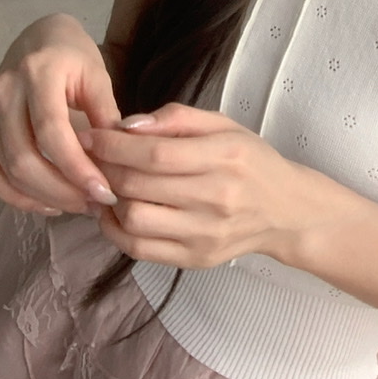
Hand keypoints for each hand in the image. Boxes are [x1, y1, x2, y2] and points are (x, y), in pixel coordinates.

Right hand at [0, 13, 120, 214]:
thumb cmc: (73, 59)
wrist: (39, 40)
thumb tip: (122, 161)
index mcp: (38, 71)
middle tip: (93, 203)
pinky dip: (17, 196)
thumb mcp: (97, 78)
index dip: (77, 168)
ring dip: (44, 197)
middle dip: (62, 190)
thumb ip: (106, 116)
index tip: (104, 192)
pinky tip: (47, 204)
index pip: (52, 132)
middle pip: (25, 158)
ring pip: (7, 171)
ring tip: (78, 205)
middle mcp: (2, 90)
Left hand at [83, 103, 317, 268]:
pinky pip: (139, 249)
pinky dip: (115, 229)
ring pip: (135, 219)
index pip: (156, 153)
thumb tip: (128, 125)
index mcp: (226, 156)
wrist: (285, 210)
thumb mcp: (225, 125)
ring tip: (106, 183)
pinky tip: (115, 211)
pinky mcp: (194, 259)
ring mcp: (205, 234)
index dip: (115, 145)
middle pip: (140, 185)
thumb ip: (177, 118)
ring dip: (109, 199)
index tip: (92, 136)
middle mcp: (217, 197)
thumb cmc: (251, 161)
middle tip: (92, 157)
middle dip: (105, 169)